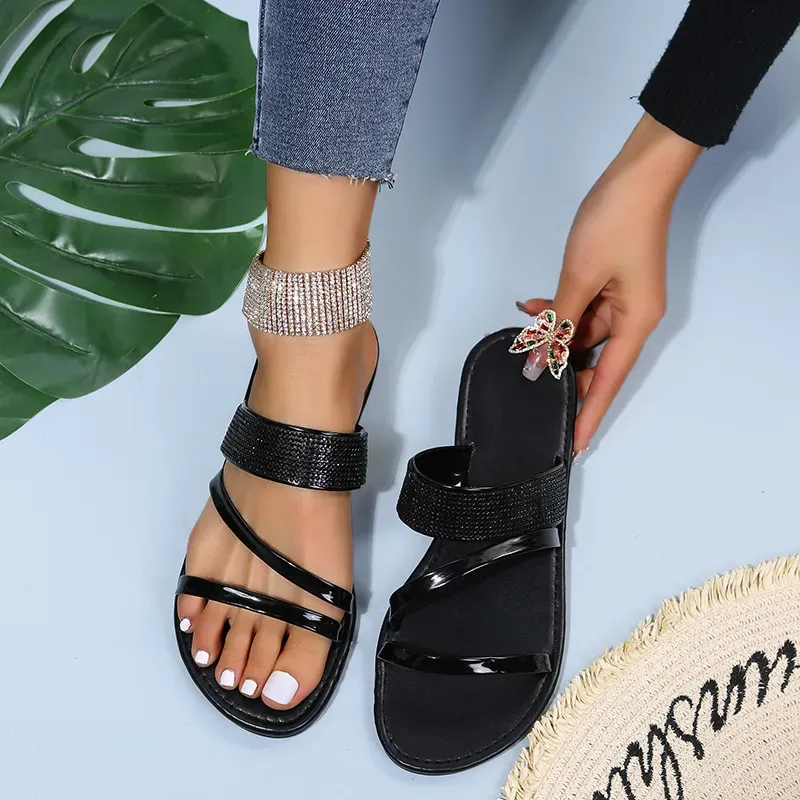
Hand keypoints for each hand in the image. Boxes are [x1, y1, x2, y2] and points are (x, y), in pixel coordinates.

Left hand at [518, 114, 701, 455]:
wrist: (636, 174)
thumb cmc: (615, 223)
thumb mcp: (578, 278)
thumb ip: (556, 324)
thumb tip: (536, 362)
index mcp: (635, 323)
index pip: (607, 381)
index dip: (589, 413)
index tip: (575, 444)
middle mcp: (632, 318)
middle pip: (594, 360)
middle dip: (560, 370)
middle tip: (530, 388)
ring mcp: (621, 300)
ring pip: (581, 333)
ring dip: (552, 334)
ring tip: (521, 336)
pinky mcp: (609, 283)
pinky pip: (580, 309)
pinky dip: (558, 311)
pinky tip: (532, 308)